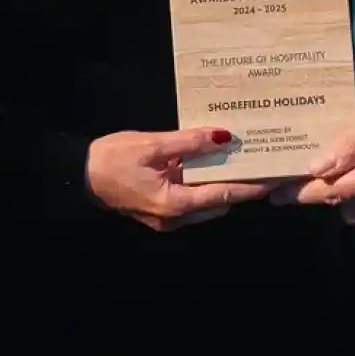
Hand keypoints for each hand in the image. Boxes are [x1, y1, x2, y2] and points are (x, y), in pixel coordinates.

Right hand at [85, 128, 272, 231]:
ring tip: (243, 158)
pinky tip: (211, 161)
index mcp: (175, 204)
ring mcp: (167, 216)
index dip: (251, 187)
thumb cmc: (113, 159)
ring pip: (205, 202)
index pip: (224, 196)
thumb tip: (224, 138)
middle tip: (262, 161)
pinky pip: (190, 198)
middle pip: (218, 202)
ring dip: (222, 183)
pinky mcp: (160, 209)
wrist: (79, 175)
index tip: (275, 178)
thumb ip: (189, 143)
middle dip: (240, 184)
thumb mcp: (153, 145)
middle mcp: (175, 217)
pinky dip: (204, 183)